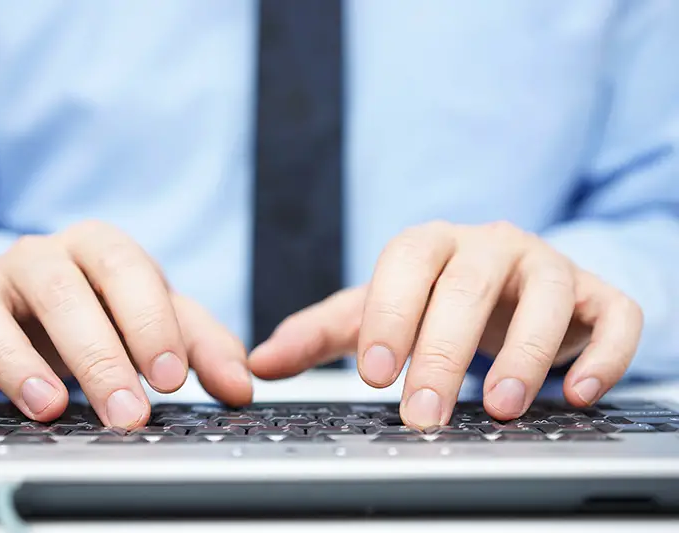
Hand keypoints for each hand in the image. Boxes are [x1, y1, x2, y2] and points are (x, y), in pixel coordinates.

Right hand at [0, 221, 251, 427]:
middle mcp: (42, 256)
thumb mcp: (163, 320)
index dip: (149, 323)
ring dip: (17, 361)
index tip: (169, 377)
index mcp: (101, 247)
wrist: (47, 299)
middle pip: (63, 294)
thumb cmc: (110, 308)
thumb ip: (205, 348)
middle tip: (127, 414)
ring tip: (51, 408)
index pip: (127, 272)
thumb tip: (242, 386)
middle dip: (98, 357)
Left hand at [249, 221, 642, 427]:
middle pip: (470, 284)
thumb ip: (318, 335)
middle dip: (444, 352)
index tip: (376, 375)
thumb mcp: (375, 313)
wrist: (506, 287)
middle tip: (423, 414)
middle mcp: (491, 245)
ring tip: (499, 407)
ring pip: (548, 293)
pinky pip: (614, 313)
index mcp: (432, 244)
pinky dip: (603, 352)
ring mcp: (548, 266)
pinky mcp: (598, 294)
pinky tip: (575, 395)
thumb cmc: (432, 301)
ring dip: (526, 352)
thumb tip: (257, 363)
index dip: (392, 313)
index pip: (408, 260)